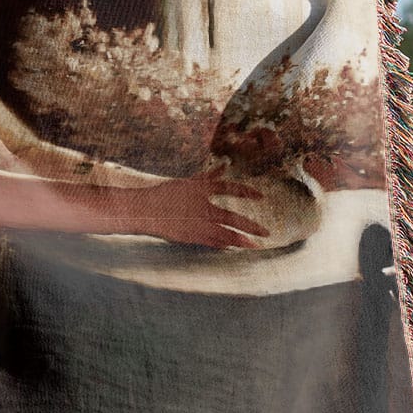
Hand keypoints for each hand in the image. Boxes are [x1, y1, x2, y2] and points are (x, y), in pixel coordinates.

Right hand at [134, 167, 267, 247]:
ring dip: (241, 240)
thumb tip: (225, 165)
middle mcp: (204, 209)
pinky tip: (231, 247)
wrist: (145, 211)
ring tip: (255, 245)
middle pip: (233, 218)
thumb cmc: (165, 194)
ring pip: (225, 235)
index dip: (246, 191)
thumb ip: (209, 176)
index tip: (261, 196)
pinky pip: (211, 242)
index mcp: (202, 190)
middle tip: (267, 233)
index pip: (229, 188)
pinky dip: (222, 244)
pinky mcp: (191, 237)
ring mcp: (198, 225)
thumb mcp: (188, 182)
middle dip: (251, 226)